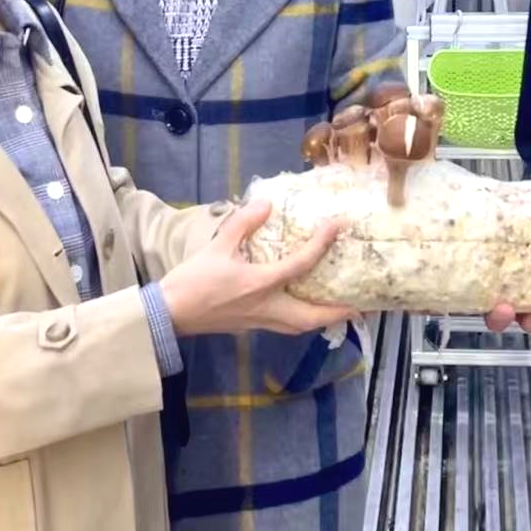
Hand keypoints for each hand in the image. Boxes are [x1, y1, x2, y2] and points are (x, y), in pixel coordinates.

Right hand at [161, 200, 353, 336]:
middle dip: (338, 312)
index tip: (337, 227)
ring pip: (300, 327)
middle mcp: (267, 307)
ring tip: (338, 309)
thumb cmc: (193, 280)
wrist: (169, 314)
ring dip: (323, 319)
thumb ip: (243, 223)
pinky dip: (302, 319)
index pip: (301, 265)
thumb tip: (266, 204)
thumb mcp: (217, 246)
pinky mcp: (251, 326)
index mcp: (260, 284)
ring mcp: (260, 321)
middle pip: (312, 317)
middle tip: (360, 303)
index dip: (322, 244)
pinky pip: (286, 326)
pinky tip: (303, 308)